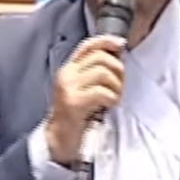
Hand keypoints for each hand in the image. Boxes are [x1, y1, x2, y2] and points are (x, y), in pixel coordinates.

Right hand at [45, 35, 124, 165]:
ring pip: (103, 73)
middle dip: (118, 70)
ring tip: (115, 97)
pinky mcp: (74, 102)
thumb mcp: (83, 88)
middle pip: (100, 58)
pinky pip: (102, 92)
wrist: (59, 139)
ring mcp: (68, 88)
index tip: (120, 45)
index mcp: (69, 69)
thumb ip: (94, 72)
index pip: (87, 45)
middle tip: (119, 86)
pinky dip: (112, 98)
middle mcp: (67, 74)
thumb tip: (117, 55)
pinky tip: (109, 106)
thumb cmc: (76, 114)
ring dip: (117, 86)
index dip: (106, 41)